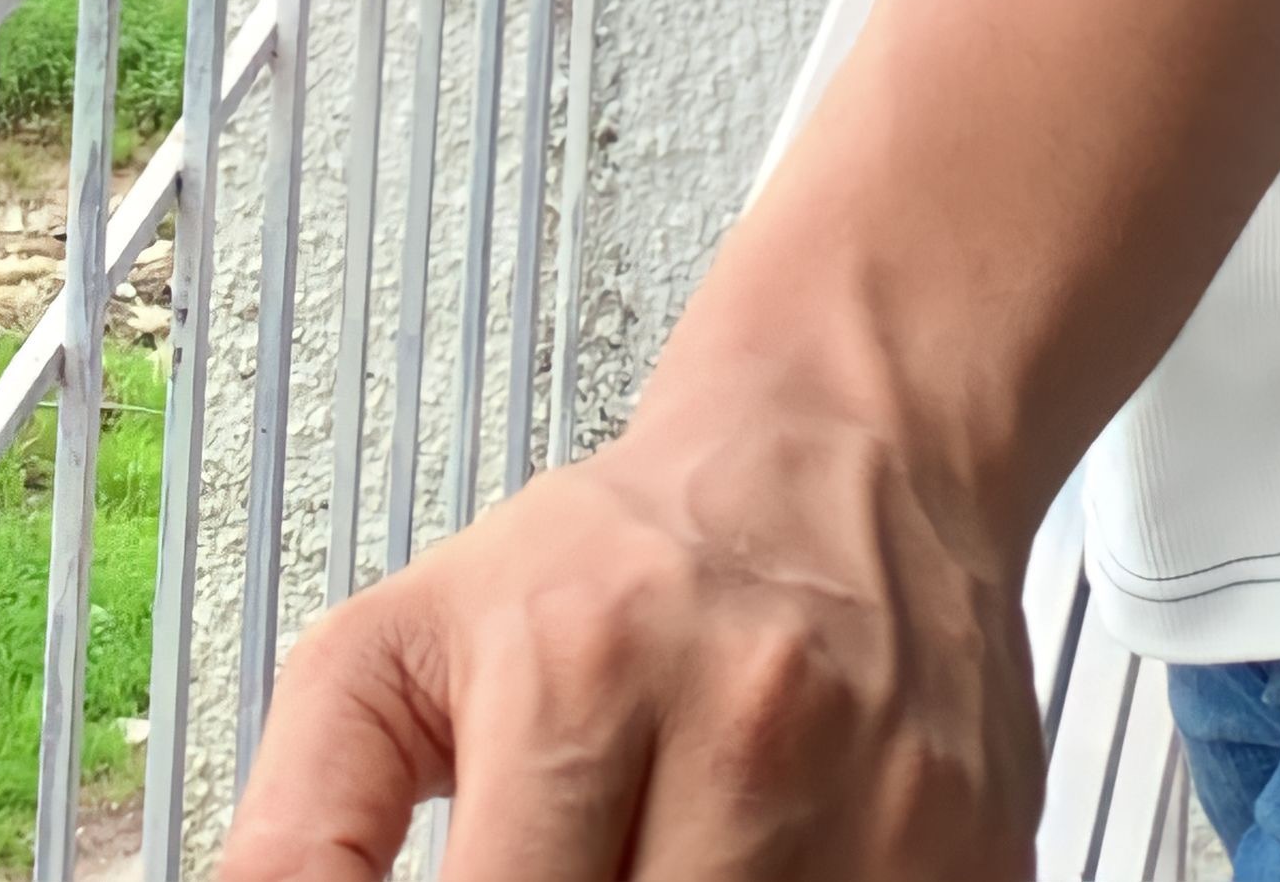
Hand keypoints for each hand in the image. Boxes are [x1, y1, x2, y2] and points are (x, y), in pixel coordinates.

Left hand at [219, 329, 1041, 881]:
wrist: (849, 441)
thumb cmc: (618, 559)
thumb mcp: (406, 644)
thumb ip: (300, 821)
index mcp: (584, 674)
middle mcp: (749, 734)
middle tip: (575, 878)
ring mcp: (884, 804)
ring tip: (651, 868)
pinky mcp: (980, 853)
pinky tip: (753, 880)